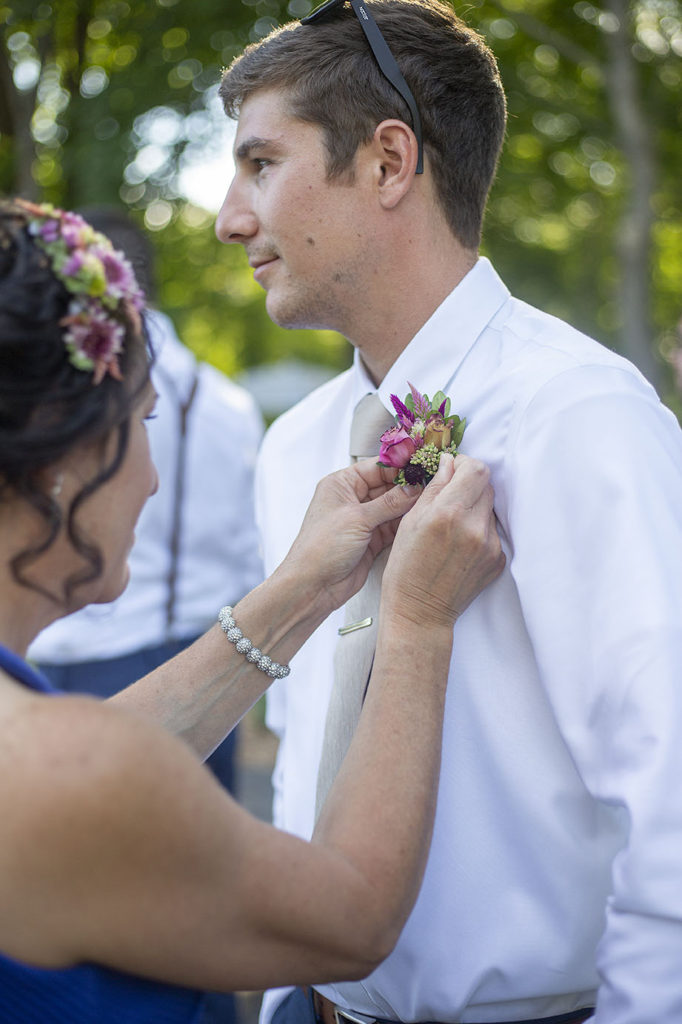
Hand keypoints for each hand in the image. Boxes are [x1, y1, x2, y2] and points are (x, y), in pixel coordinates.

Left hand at [283, 460, 420, 613]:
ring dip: (410, 506)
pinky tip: (422, 520)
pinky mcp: (371, 539)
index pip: (377, 467)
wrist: (313, 586)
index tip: (424, 464)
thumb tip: (414, 487)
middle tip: (434, 484)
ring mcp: (363, 520)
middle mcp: (352, 500)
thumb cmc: (321, 548)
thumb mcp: (358, 518)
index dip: (401, 466)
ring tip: (433, 501)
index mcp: (341, 485)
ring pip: (394, 507)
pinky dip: (407, 524)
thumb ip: (389, 502)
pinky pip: (394, 526)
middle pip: (388, 486)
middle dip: (410, 487)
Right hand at [382, 454, 504, 630]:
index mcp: (449, 513)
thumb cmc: (406, 568)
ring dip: (474, 508)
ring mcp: (490, 545)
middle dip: (468, 485)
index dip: (464, 464)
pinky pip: (492, 532)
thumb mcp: (409, 522)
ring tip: (452, 526)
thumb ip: (433, 489)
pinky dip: (479, 530)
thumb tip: (449, 464)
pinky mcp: (498, 560)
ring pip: (489, 509)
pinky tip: (460, 546)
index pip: (476, 469)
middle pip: (486, 485)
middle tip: (449, 498)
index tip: (452, 470)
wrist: (420, 611)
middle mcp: (474, 527)